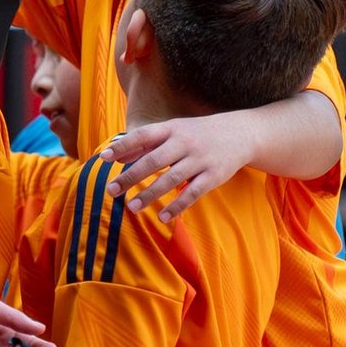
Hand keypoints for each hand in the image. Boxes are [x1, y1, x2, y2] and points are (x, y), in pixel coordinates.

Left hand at [101, 113, 254, 221]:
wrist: (242, 133)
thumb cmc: (198, 133)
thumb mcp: (172, 131)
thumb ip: (144, 143)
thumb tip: (115, 154)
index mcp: (172, 129)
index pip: (143, 136)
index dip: (123, 146)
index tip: (103, 158)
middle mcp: (185, 142)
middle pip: (154, 160)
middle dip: (131, 176)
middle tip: (111, 191)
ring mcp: (201, 159)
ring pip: (171, 179)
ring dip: (150, 194)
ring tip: (132, 208)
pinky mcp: (214, 176)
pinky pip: (193, 193)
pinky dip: (177, 206)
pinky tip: (162, 217)